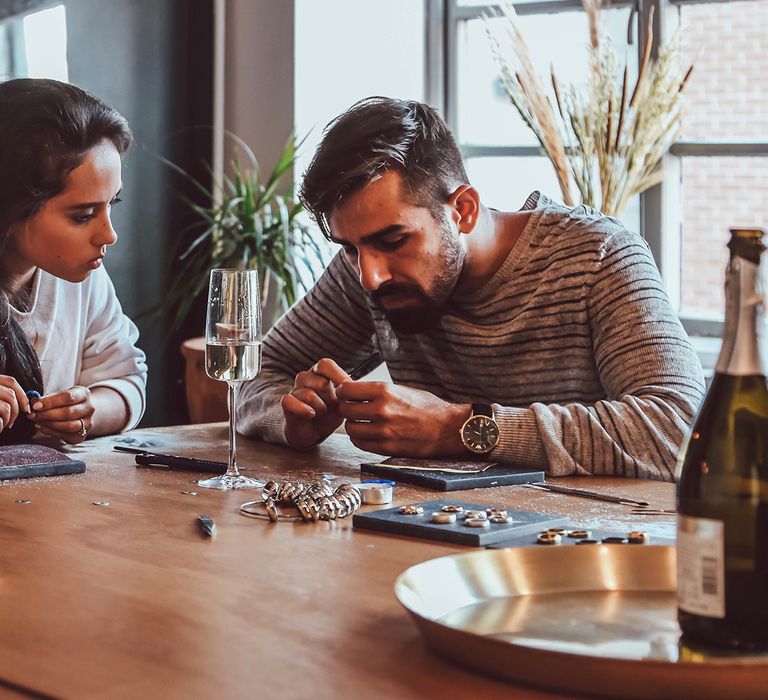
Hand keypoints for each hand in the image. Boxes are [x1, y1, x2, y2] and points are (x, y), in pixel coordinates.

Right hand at [0, 374, 30, 433]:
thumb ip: (2, 395)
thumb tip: (25, 403)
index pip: (11, 381)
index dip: (22, 394)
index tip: (26, 407)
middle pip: (11, 395)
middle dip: (17, 410)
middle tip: (12, 422)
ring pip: (6, 407)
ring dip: (9, 419)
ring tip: (4, 426)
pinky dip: (1, 425)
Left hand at [32, 386, 94, 443]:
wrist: (81, 412)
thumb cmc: (65, 402)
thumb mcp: (59, 395)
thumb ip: (48, 399)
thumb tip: (33, 403)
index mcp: (84, 394)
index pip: (68, 397)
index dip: (51, 402)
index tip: (35, 405)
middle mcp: (89, 408)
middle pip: (69, 413)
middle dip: (47, 414)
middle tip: (32, 415)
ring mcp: (88, 423)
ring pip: (69, 426)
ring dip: (49, 424)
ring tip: (36, 421)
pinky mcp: (81, 435)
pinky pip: (65, 435)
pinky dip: (50, 431)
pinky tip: (40, 427)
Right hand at [281, 359, 350, 449]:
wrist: (313, 433)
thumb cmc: (329, 414)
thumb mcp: (343, 403)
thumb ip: (347, 392)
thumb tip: (352, 385)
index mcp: (321, 374)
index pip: (325, 364)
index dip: (337, 375)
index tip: (347, 388)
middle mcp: (306, 378)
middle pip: (320, 380)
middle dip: (330, 397)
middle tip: (332, 406)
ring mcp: (295, 390)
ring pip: (308, 395)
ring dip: (319, 407)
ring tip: (321, 412)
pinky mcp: (286, 403)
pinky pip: (291, 402)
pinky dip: (302, 410)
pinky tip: (310, 415)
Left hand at [336, 381, 468, 456]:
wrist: (449, 428)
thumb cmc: (429, 408)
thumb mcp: (403, 390)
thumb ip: (378, 391)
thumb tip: (354, 390)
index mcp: (386, 391)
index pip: (347, 390)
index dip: (344, 391)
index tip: (347, 393)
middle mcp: (382, 410)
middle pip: (345, 409)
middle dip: (347, 408)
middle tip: (353, 408)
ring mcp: (384, 431)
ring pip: (350, 429)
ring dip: (353, 425)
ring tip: (362, 422)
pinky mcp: (387, 447)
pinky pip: (360, 443)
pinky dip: (360, 439)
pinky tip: (368, 434)